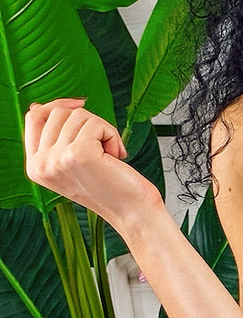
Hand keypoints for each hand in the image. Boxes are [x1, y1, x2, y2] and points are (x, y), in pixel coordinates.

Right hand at [24, 99, 154, 229]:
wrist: (133, 213)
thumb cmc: (110, 187)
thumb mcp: (71, 162)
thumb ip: (55, 138)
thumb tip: (38, 106)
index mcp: (34, 167)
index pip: (33, 118)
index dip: (57, 105)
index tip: (80, 104)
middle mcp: (40, 165)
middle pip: (58, 113)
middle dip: (88, 122)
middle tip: (103, 148)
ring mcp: (56, 159)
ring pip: (78, 116)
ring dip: (102, 130)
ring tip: (109, 157)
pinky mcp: (78, 154)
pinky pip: (96, 123)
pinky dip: (112, 135)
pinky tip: (116, 157)